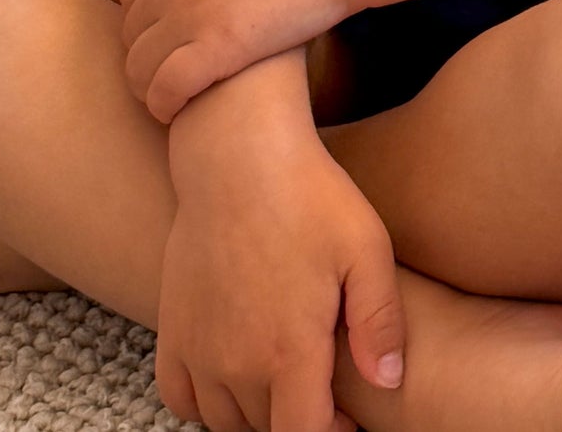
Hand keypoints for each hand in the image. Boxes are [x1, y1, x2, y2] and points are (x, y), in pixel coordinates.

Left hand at [121, 0, 356, 120]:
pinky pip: (166, 91)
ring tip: (173, 96)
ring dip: (149, 86)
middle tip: (176, 66)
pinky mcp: (214, 49)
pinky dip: (165, 105)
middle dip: (149, 51)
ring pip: (139, 68)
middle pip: (132, 33)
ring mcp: (187, 13)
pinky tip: (181, 109)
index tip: (172, 31)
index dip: (149, 16)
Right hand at [158, 77, 404, 431]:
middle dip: (299, 421)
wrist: (238, 157)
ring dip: (257, 416)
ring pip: (225, 421)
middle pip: (267, 430)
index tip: (351, 420)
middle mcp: (235, 364)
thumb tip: (389, 382)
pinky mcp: (172, 331)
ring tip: (288, 382)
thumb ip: (380, 322)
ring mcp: (198, 350)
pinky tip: (236, 379)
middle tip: (327, 394)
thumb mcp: (367, 249)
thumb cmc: (310, 196)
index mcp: (289, 351)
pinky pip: (182, 399)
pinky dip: (207, 404)